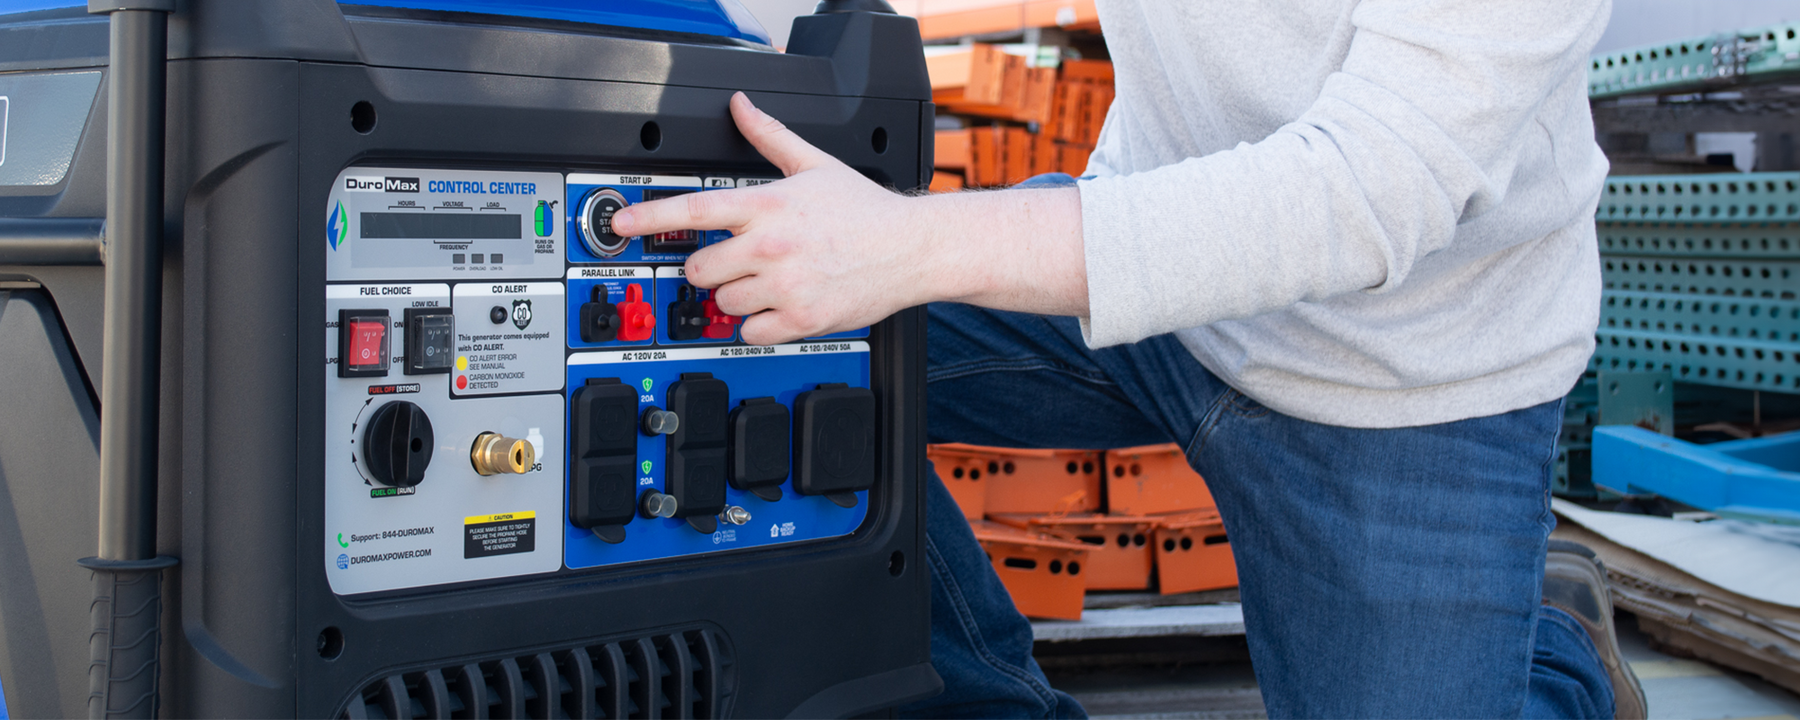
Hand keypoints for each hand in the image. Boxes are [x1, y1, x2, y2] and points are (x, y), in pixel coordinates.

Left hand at [610, 92, 931, 344]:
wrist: (911, 249)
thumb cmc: (866, 211)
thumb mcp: (814, 164)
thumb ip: (769, 136)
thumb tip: (741, 107)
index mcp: (768, 205)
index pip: (694, 209)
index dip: (650, 217)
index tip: (622, 224)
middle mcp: (771, 247)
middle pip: (700, 268)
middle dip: (710, 267)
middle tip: (734, 262)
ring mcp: (785, 287)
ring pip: (723, 303)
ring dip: (736, 297)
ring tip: (768, 282)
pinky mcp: (801, 320)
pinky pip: (749, 332)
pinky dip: (758, 325)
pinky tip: (779, 306)